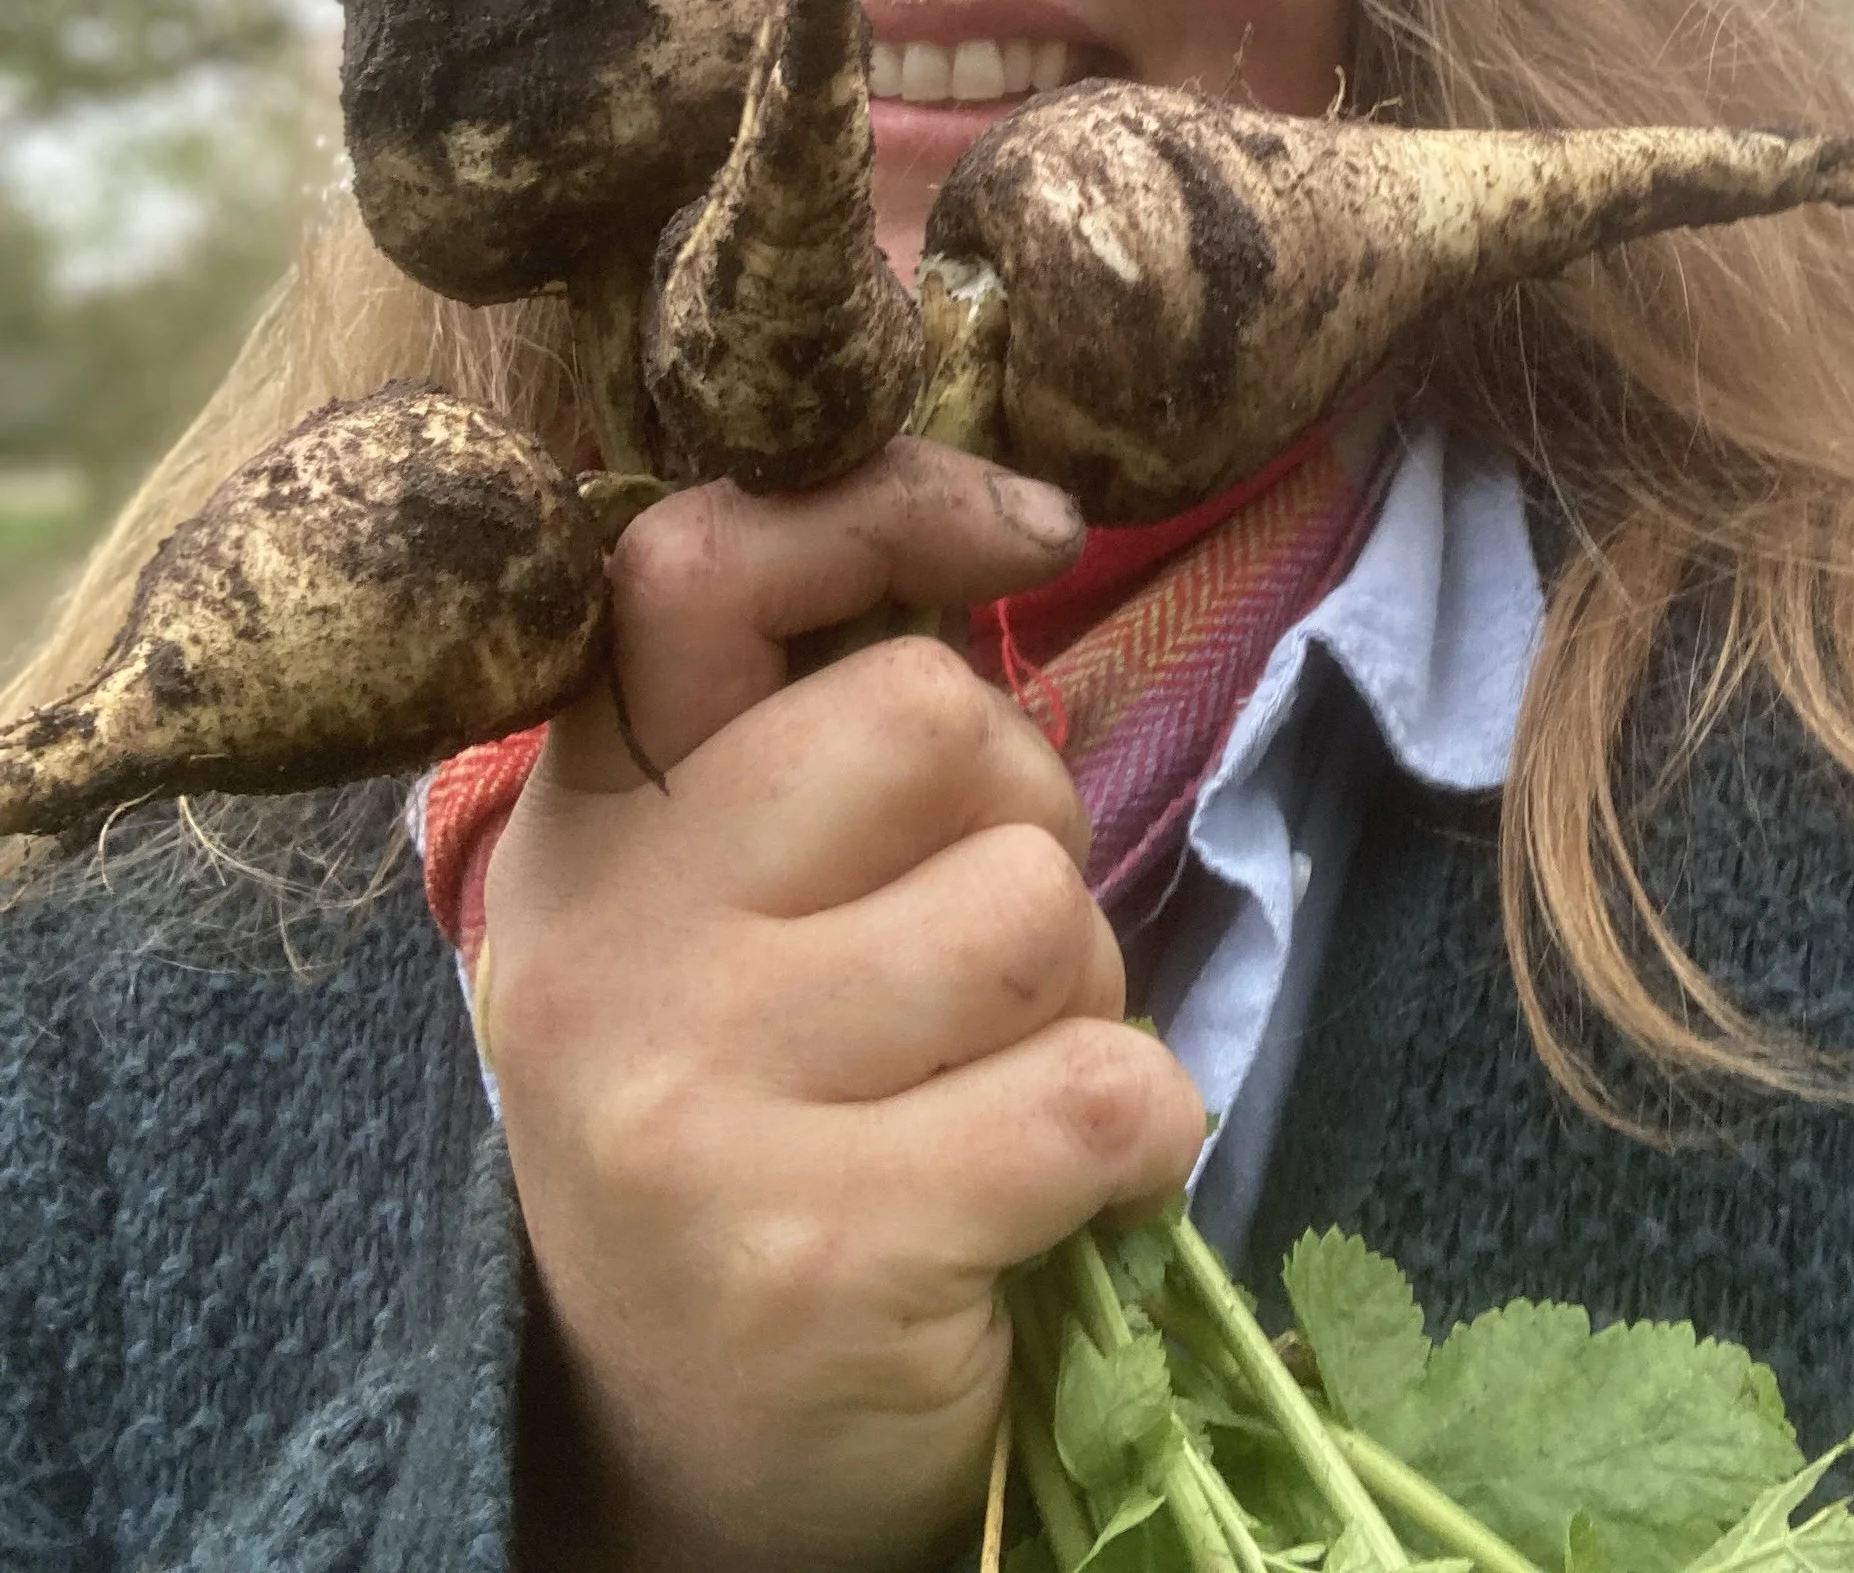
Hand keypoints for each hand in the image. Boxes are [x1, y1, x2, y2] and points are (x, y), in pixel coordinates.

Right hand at [485, 439, 1207, 1572]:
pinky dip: (1142, 1137)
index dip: (891, 506)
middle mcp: (610, 937)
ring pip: (1034, 910)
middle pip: (934, 722)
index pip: (697, 566)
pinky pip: (1098, 1091)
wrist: (692, 1462)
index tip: (1029, 534)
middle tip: (983, 960)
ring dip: (1082, 996)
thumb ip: (830, 741)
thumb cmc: (774, 1127)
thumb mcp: (741, 911)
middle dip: (1028, 822)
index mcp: (596, 823)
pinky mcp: (812, 1248)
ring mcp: (692, 1098)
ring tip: (996, 1092)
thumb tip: (1024, 526)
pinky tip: (1064, 1195)